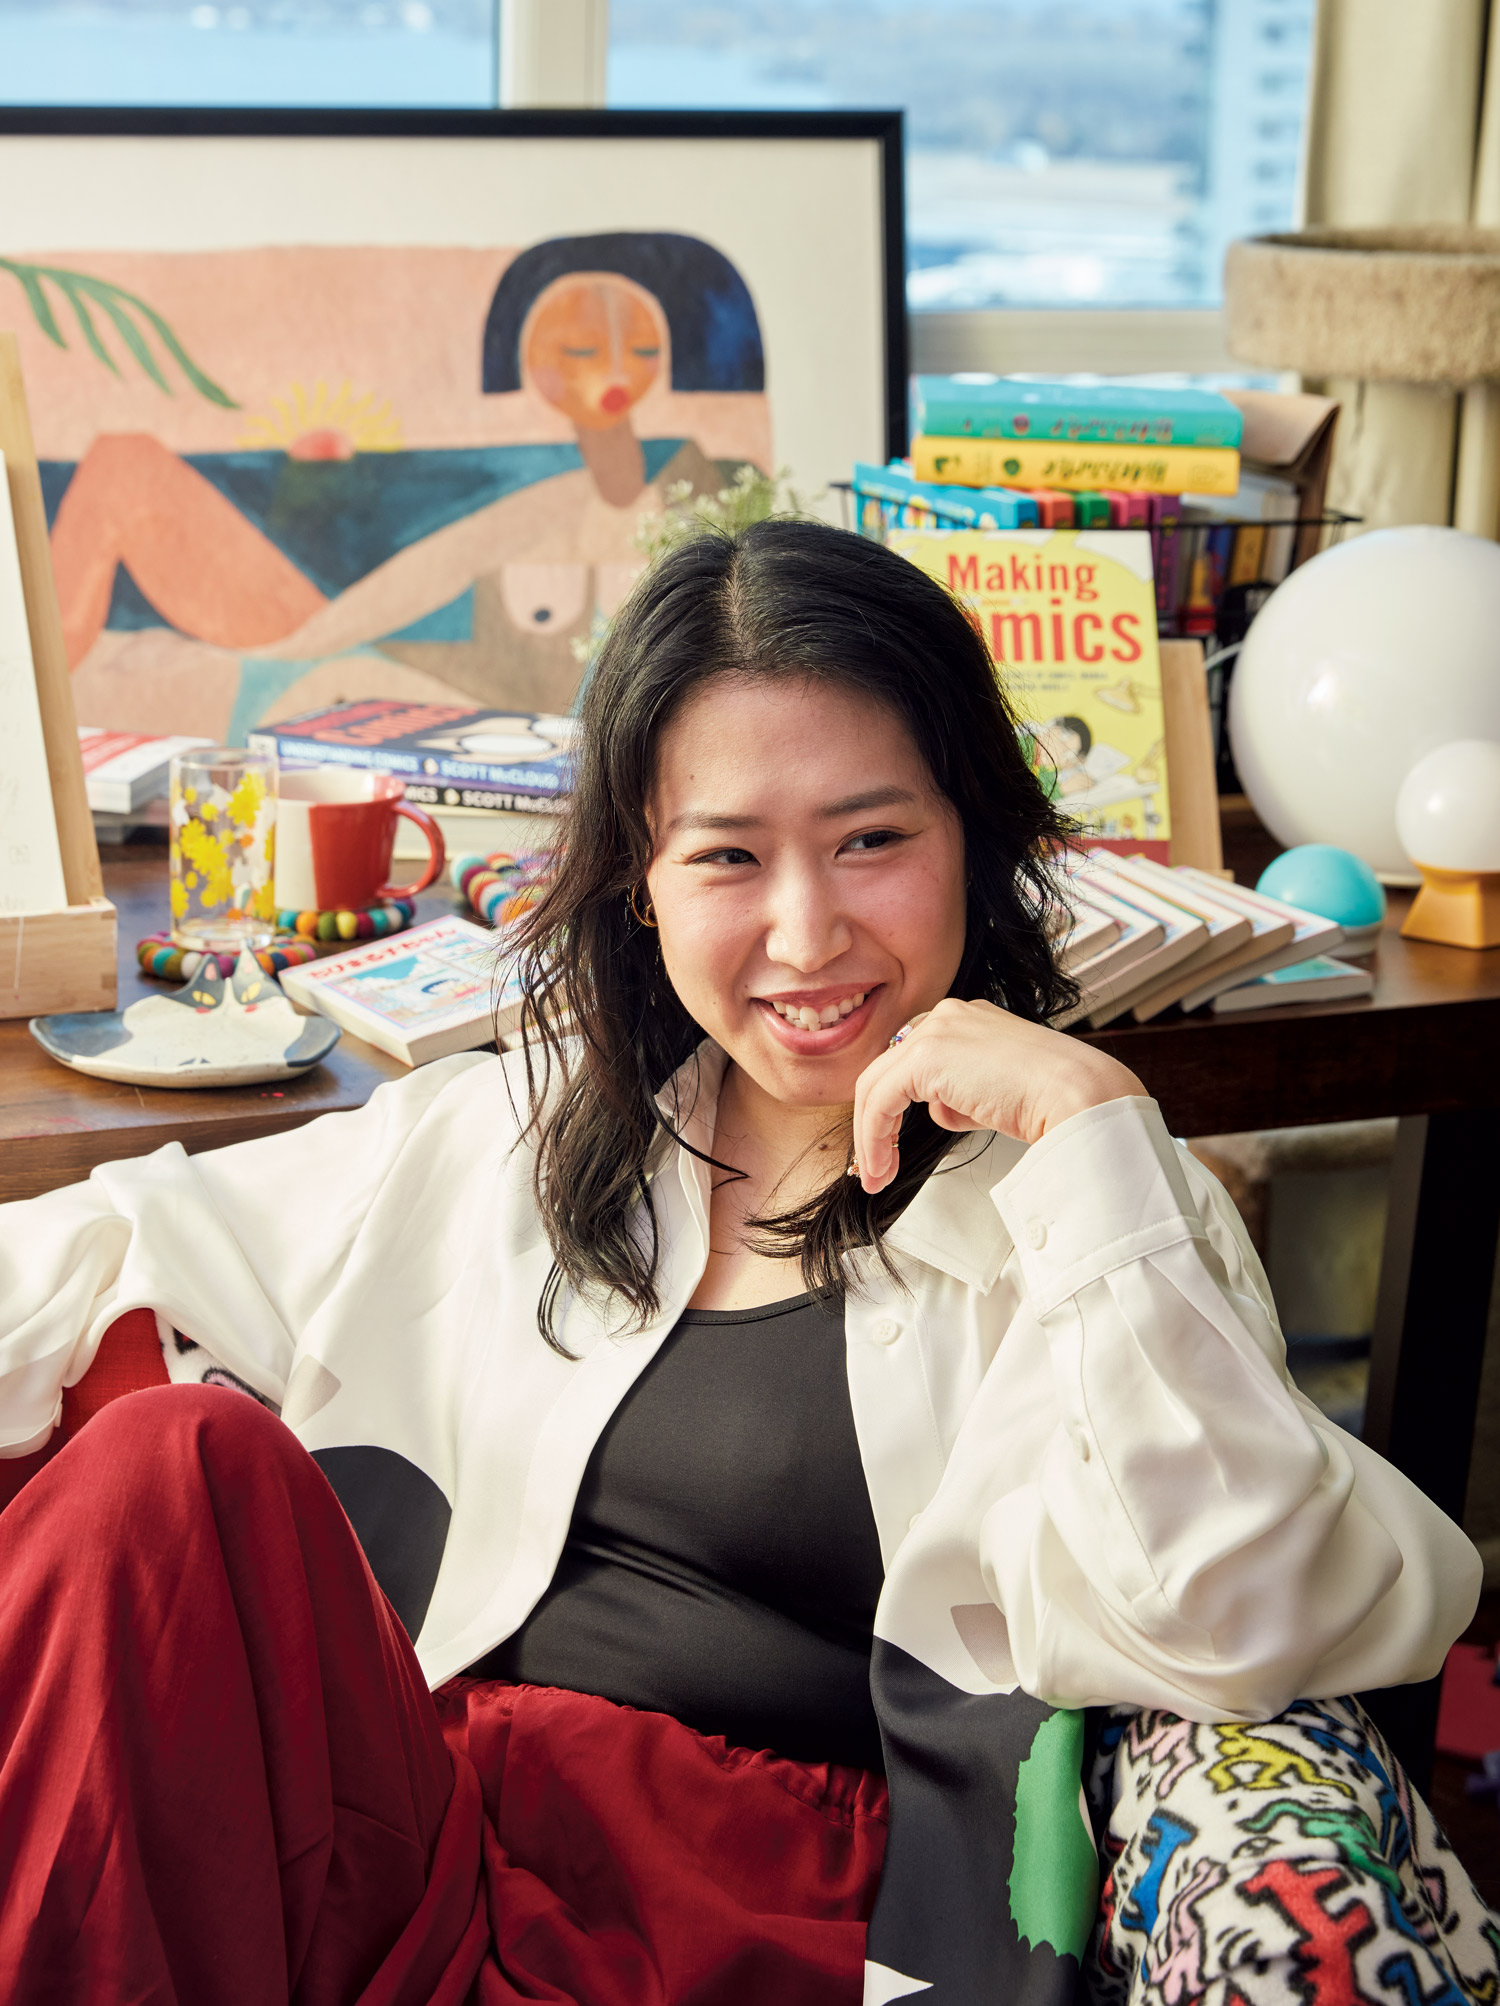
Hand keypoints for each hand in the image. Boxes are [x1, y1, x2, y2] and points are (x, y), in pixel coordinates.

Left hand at [851, 998, 1144, 1193]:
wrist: (1079, 1096)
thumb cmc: (1056, 1099)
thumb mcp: (998, 1090)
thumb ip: (963, 1092)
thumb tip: (940, 1109)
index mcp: (968, 1018)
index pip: (912, 1059)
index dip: (891, 1103)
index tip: (888, 1144)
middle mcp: (948, 1016)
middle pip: (888, 1070)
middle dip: (874, 1122)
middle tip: (874, 1166)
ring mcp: (936, 1031)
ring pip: (876, 1085)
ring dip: (870, 1137)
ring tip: (876, 1176)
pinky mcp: (926, 1057)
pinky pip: (880, 1101)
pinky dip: (874, 1138)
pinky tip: (881, 1167)